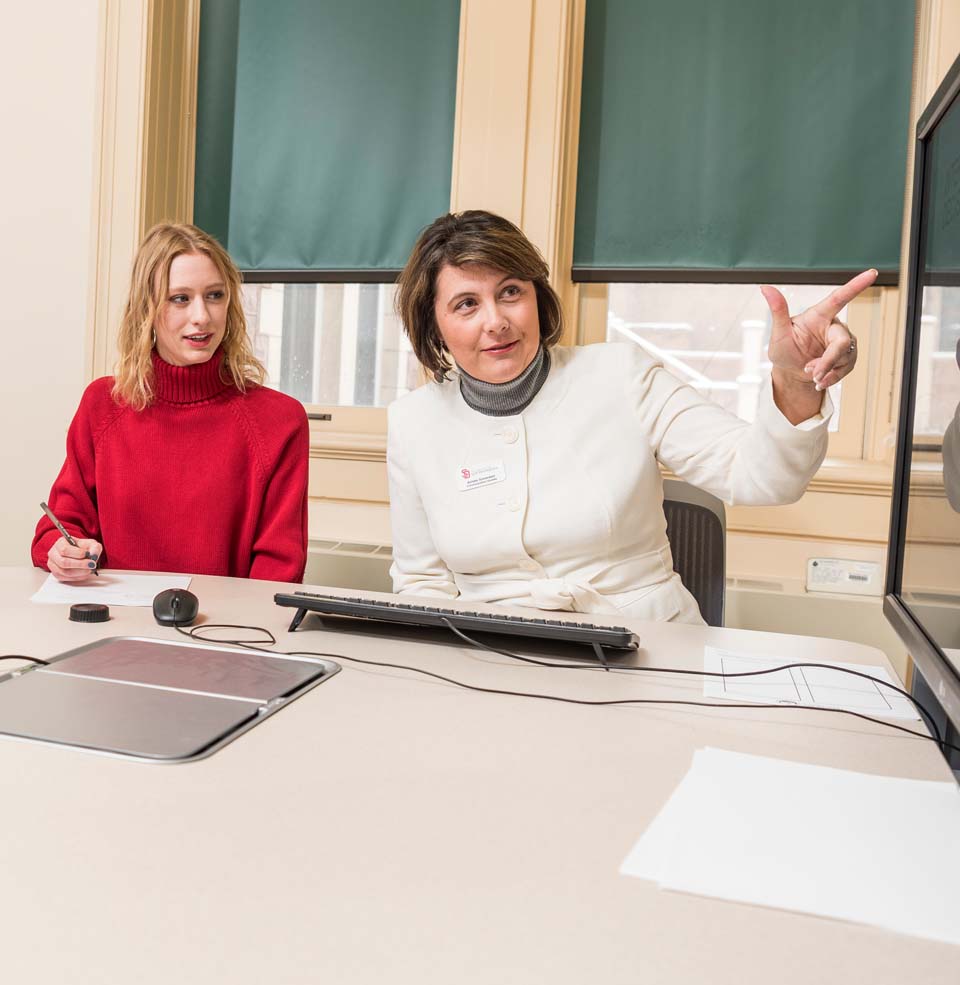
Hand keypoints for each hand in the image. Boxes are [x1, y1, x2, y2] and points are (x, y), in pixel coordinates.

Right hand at [47, 537, 102, 582]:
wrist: (80, 555)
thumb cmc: (83, 548)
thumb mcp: (91, 544)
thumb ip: (94, 547)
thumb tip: (93, 554)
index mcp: (60, 543)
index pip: (65, 550)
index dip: (77, 553)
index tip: (88, 555)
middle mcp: (54, 554)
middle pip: (64, 562)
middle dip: (80, 564)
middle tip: (91, 565)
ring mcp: (53, 565)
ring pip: (64, 572)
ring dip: (80, 572)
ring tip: (89, 570)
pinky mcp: (56, 574)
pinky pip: (66, 578)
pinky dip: (77, 577)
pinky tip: (84, 574)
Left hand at [761, 269, 877, 390]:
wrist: (790, 372)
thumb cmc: (784, 349)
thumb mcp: (778, 332)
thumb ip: (778, 310)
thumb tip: (765, 288)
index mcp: (819, 315)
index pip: (839, 298)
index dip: (856, 285)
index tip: (872, 273)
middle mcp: (834, 326)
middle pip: (842, 341)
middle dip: (828, 360)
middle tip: (811, 371)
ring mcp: (842, 341)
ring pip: (845, 356)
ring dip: (826, 370)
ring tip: (810, 373)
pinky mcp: (847, 356)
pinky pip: (847, 368)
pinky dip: (831, 377)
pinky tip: (820, 380)